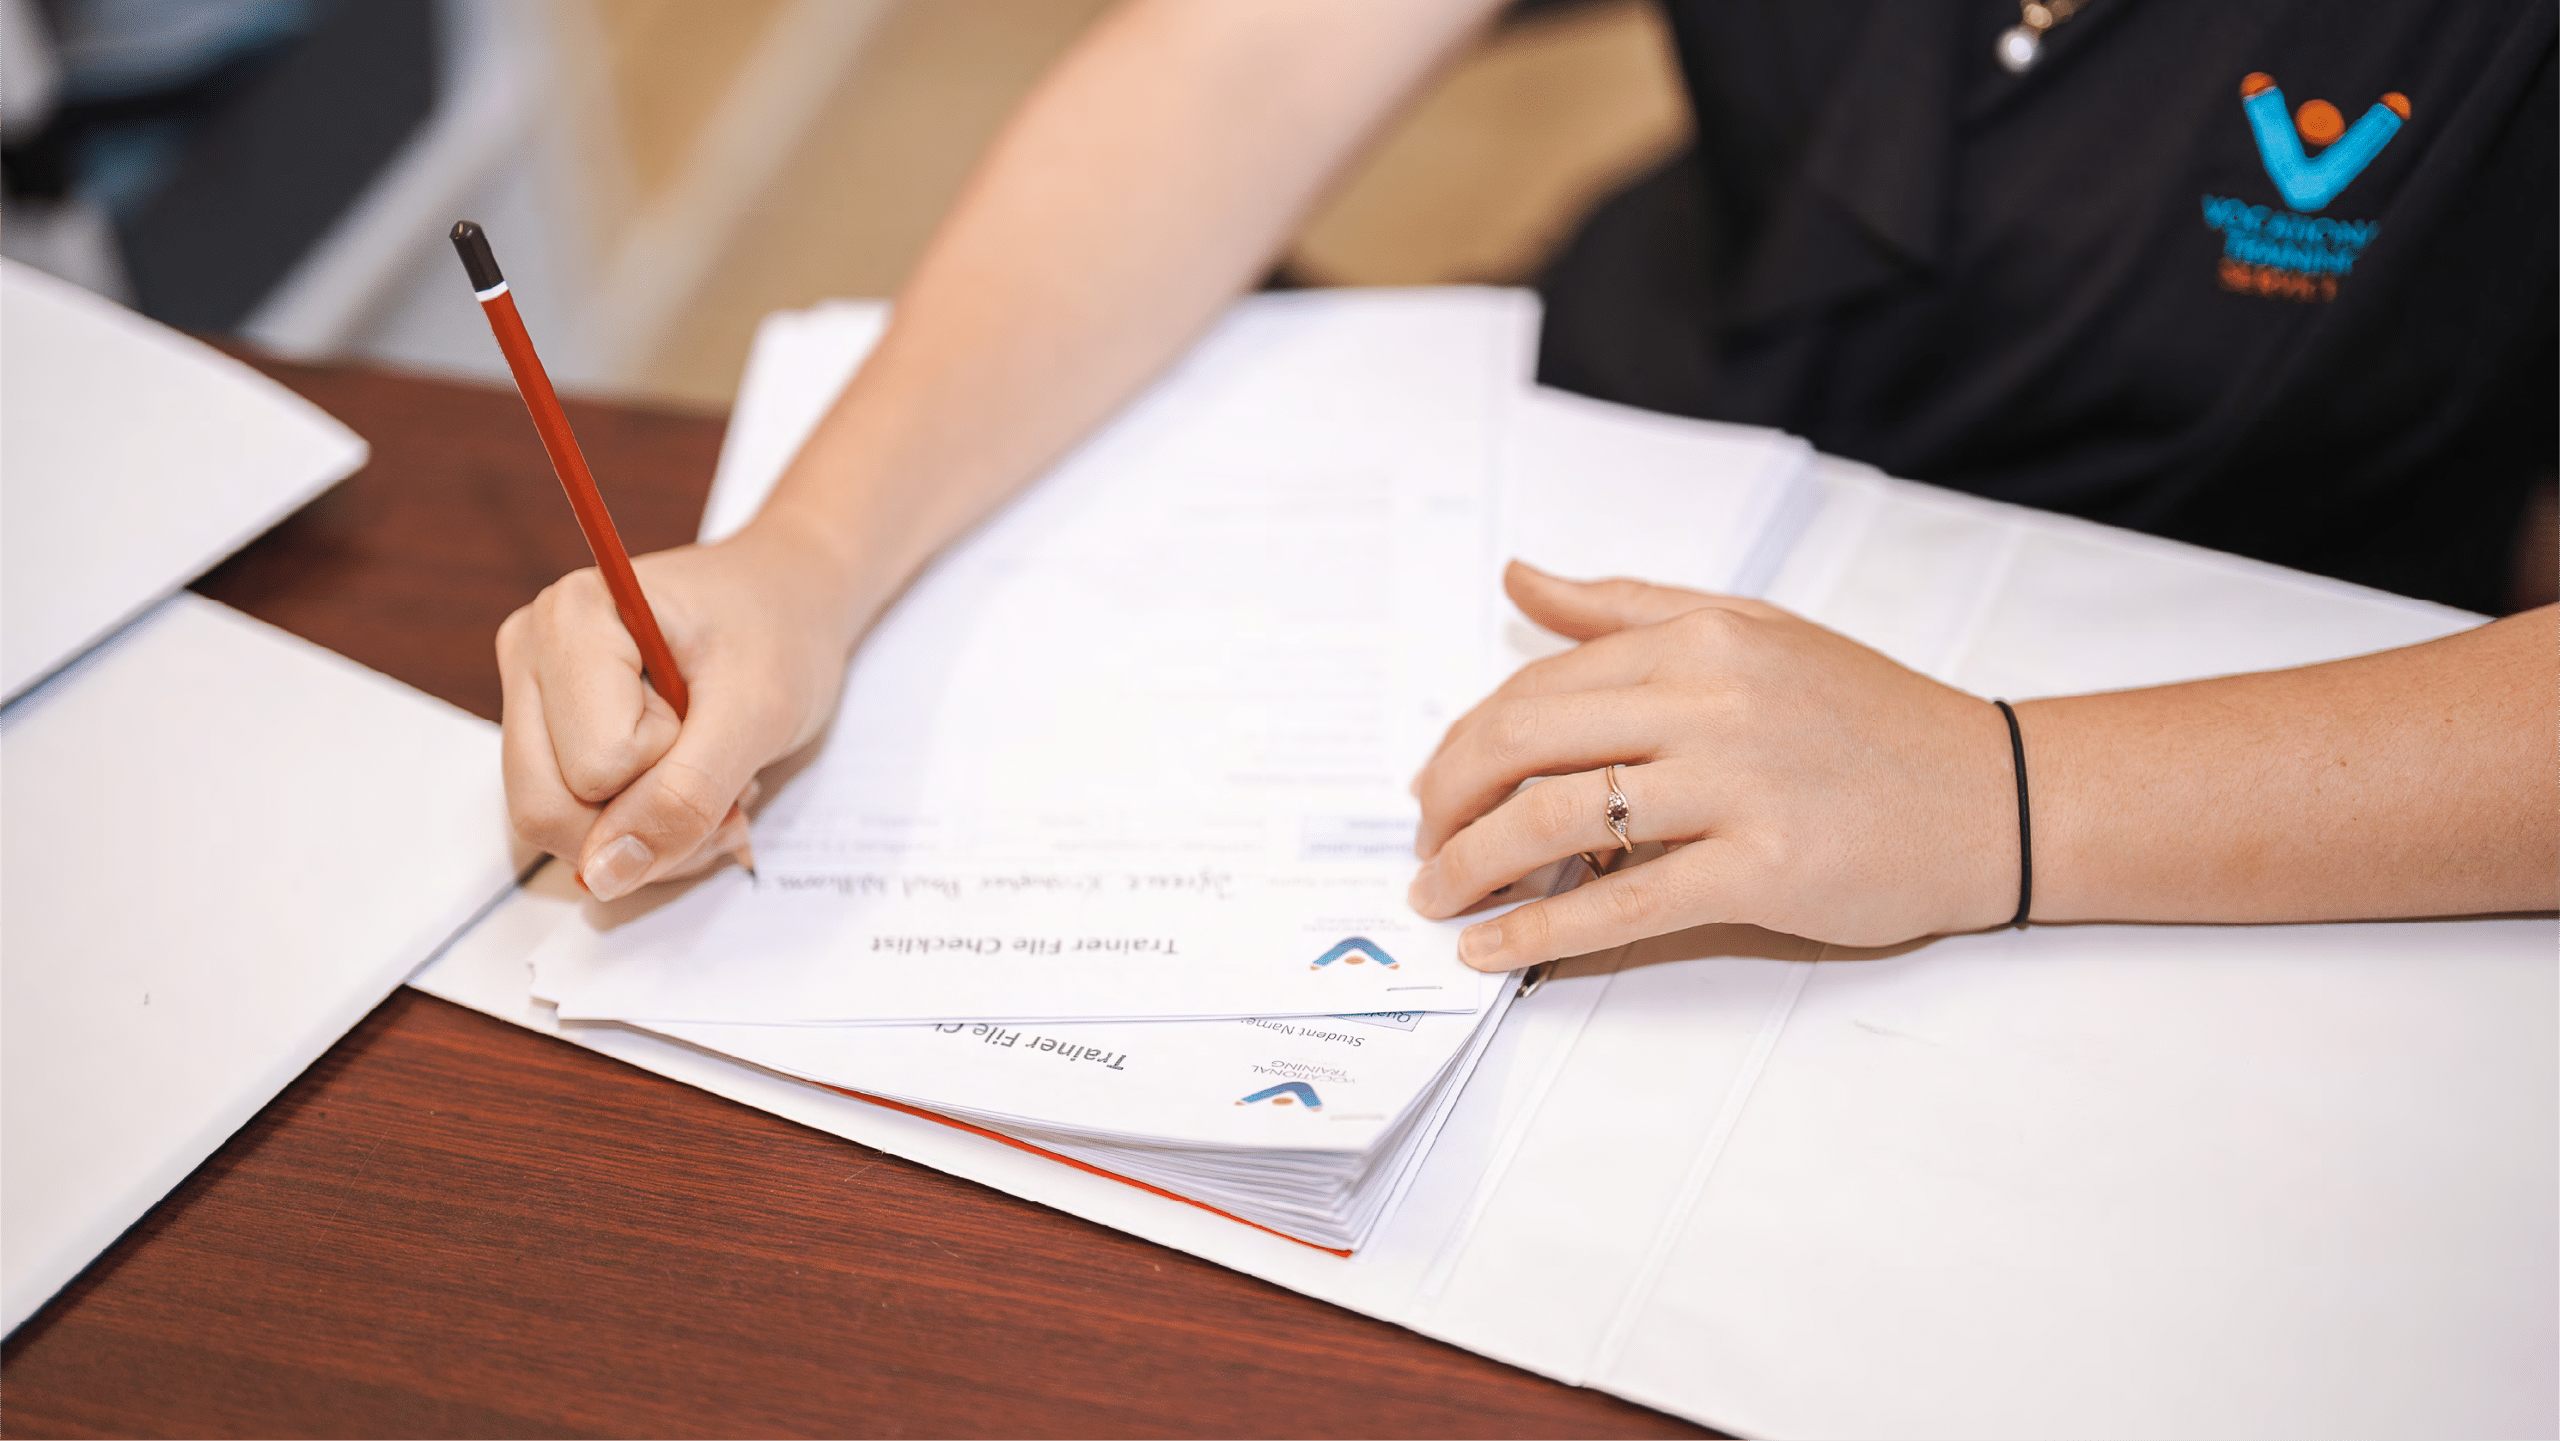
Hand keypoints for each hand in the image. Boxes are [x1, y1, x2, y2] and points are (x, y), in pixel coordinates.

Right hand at [496, 519, 860, 898]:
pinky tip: (689, 783)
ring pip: (560, 830)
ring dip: (656, 833)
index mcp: (570, 620)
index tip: (712, 712)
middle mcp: (530, 654)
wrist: (791, 599)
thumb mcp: (758, 713)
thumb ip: (686, 795)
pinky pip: (575, 826)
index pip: (593, 770)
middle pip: (546, 811)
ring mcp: (533, 698)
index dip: (671, 768)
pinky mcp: (550, 736)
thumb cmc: (779, 632)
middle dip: (650, 821)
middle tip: (723, 770)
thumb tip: (602, 875)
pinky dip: (646, 829)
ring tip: (712, 774)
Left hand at [1407, 561, 2022, 968]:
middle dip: (1448, 800)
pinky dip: (1542, 931)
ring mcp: (1737, 784)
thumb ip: (1626, 608)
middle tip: (1423, 847)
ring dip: (1475, 866)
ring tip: (1441, 898)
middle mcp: (1710, 699)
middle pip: (1524, 741)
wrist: (1994, 793)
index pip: (1536, 685)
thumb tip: (1519, 578)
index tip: (1436, 789)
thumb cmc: (1870, 717)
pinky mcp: (1764, 868)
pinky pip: (1624, 902)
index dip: (1464, 742)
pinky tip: (1496, 951)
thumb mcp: (1751, 629)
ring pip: (1558, 818)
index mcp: (1698, 638)